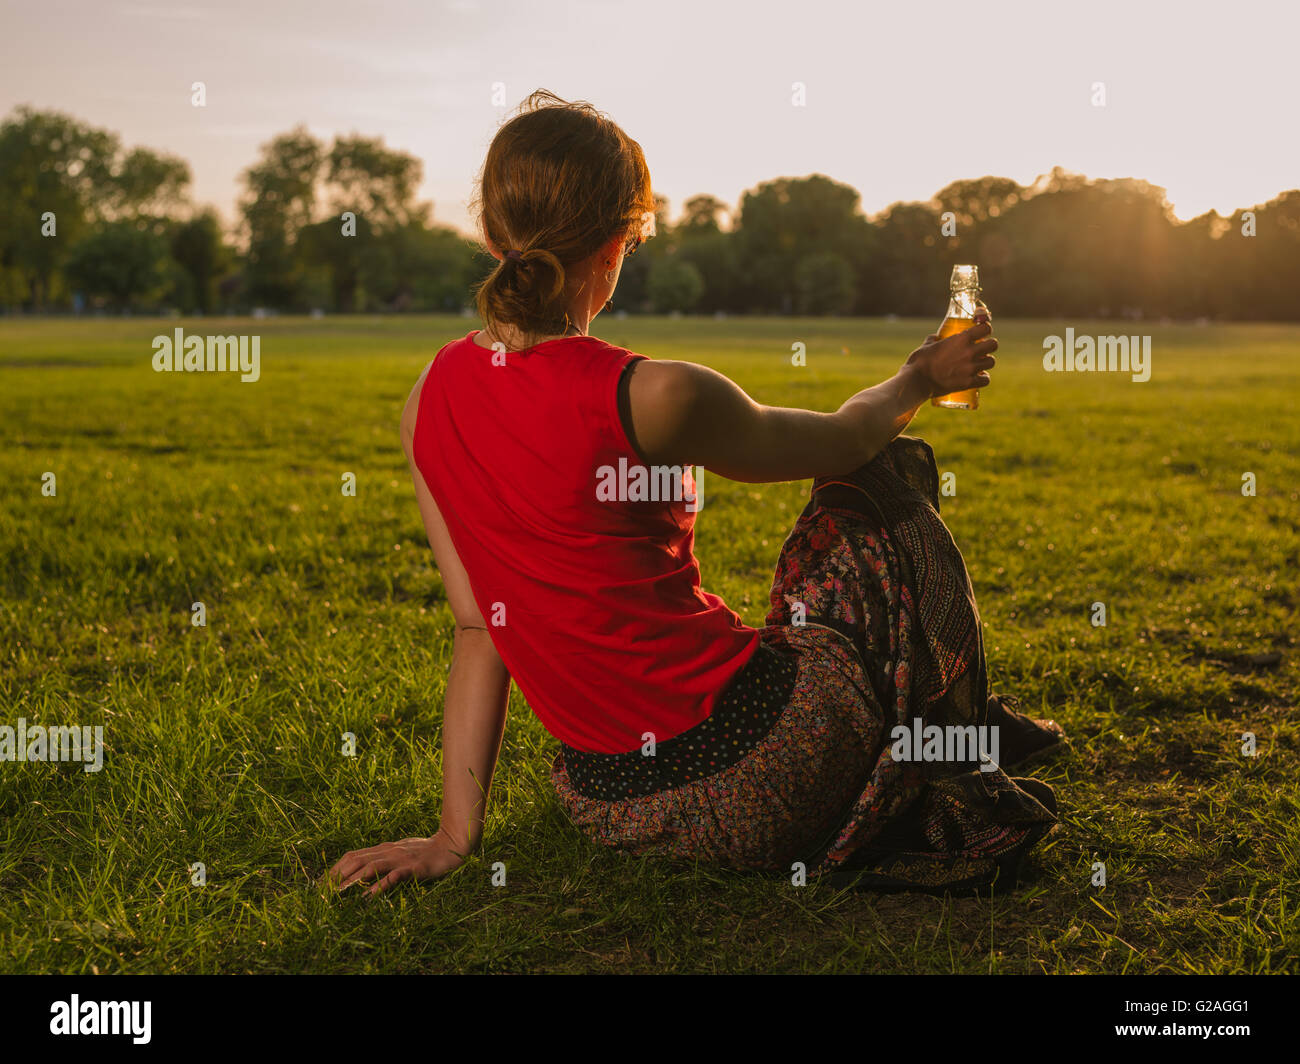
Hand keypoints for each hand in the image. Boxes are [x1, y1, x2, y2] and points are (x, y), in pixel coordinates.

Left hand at [324, 828, 467, 896]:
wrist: (452, 844)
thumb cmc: (426, 851)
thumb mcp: (401, 853)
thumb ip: (385, 860)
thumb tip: (364, 872)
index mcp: (384, 848)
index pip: (353, 855)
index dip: (335, 868)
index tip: (321, 883)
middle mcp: (388, 851)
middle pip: (356, 860)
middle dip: (336, 875)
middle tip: (322, 891)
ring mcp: (400, 859)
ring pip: (370, 866)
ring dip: (352, 880)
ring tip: (337, 893)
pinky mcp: (413, 867)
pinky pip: (394, 876)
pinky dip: (380, 884)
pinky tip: (369, 895)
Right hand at [905, 311, 996, 397]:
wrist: (917, 382)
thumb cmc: (919, 362)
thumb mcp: (926, 346)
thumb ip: (933, 340)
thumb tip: (935, 338)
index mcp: (960, 339)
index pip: (985, 328)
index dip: (985, 329)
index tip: (982, 332)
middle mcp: (969, 352)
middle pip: (993, 344)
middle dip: (989, 345)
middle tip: (983, 348)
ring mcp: (970, 368)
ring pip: (991, 362)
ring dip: (987, 362)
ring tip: (980, 364)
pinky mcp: (968, 383)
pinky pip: (986, 380)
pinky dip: (984, 378)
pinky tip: (979, 377)